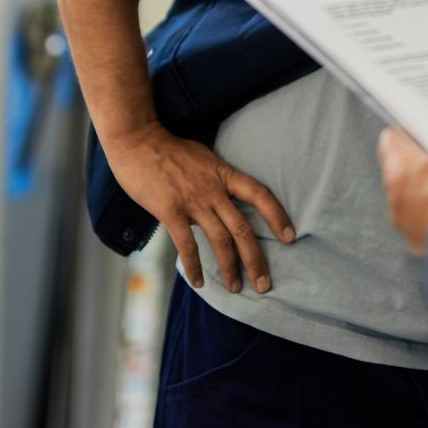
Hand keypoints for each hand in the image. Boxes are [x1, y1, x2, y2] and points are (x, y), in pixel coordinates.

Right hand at [105, 125, 293, 293]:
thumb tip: (221, 202)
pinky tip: (199, 282)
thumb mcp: (203, 158)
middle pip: (243, 229)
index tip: (290, 237)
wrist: (137, 140)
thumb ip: (215, 180)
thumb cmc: (168, 148)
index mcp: (224, 174)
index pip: (260, 194)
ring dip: (230, 268)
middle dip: (256, 260)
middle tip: (264, 284)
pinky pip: (187, 245)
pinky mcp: (170, 211)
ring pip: (221, 240)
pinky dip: (194, 267)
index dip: (277, 216)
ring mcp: (193, 201)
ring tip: (236, 288)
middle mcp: (214, 189)